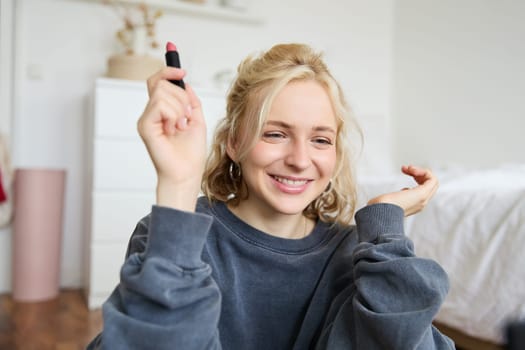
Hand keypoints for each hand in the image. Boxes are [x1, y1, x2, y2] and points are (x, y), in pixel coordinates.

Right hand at [137, 67, 206, 209]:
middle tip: (188, 116)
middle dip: (182, 97)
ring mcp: (146, 119)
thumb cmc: (191, 152)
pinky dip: (173, 115)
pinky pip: (159, 105)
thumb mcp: (197, 119)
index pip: (158, 81)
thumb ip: (191, 100)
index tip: (182, 70)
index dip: (168, 71)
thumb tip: (184, 82)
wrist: (187, 172)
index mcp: (162, 110)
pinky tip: (174, 130)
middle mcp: (151, 112)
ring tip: (181, 127)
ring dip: (180, 109)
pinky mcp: (144, 126)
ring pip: (162, 93)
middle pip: (162, 83)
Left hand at [367, 165, 437, 215]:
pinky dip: (424, 172)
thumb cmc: (377, 209)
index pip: (423, 189)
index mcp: (413, 205)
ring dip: (422, 171)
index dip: (417, 178)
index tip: (404, 171)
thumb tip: (393, 195)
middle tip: (407, 169)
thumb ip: (394, 198)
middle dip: (420, 173)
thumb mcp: (387, 201)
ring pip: (433, 182)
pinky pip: (433, 180)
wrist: (378, 214)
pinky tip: (412, 170)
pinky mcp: (422, 195)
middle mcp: (420, 203)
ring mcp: (422, 200)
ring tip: (410, 169)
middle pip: (430, 185)